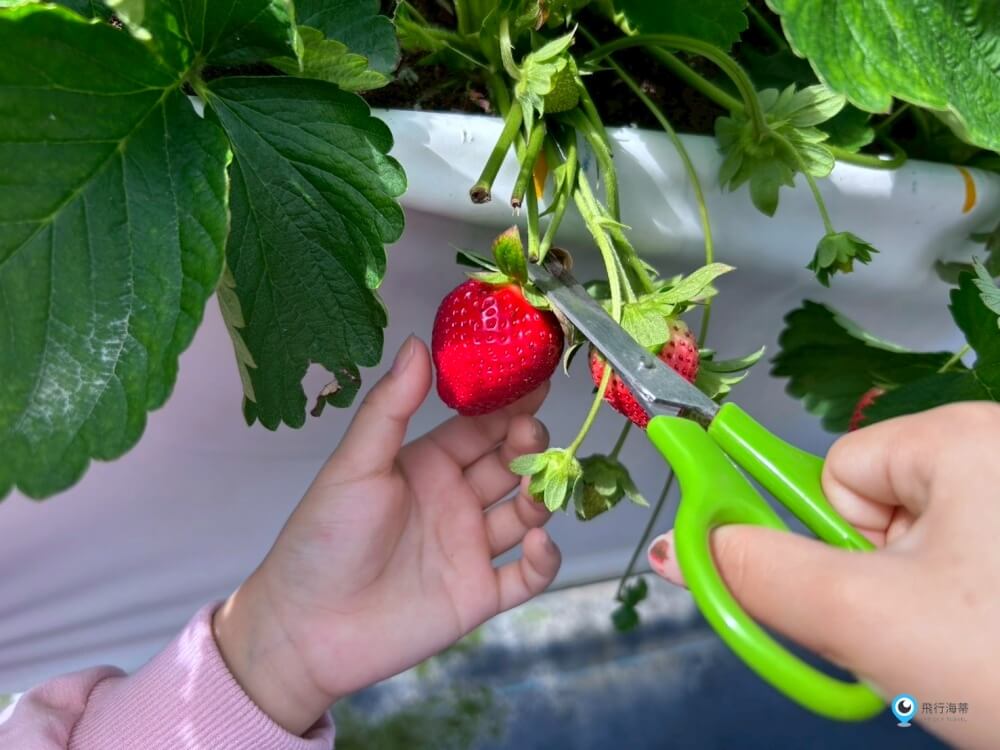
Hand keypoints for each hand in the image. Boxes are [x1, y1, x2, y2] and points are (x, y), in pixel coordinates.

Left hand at [213, 336, 560, 733]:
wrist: (306, 630)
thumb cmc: (323, 540)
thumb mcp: (356, 465)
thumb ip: (391, 407)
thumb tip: (417, 343)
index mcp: (427, 464)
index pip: (481, 426)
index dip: (509, 403)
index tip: (535, 377)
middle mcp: (454, 501)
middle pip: (510, 464)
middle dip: (530, 446)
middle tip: (533, 435)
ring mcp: (470, 548)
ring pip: (526, 513)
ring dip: (541, 496)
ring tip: (535, 489)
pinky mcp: (478, 595)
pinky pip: (528, 575)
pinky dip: (545, 559)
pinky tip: (538, 541)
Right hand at [647, 402, 999, 749]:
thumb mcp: (867, 620)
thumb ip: (757, 574)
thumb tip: (675, 547)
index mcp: (960, 436)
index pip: (838, 473)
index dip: (837, 547)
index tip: (868, 605)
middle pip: (882, 510)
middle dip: (885, 585)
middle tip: (927, 641)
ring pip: (929, 547)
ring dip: (926, 606)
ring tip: (974, 653)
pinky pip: (974, 562)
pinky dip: (971, 610)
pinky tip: (995, 647)